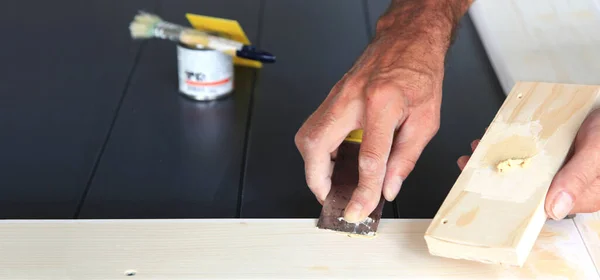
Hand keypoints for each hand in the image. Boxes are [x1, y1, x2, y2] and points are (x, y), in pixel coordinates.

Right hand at [294, 2, 463, 222]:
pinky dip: (317, 150)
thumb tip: (388, 187)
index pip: (369, 157)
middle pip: (316, 144)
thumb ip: (405, 158)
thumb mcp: (425, 120)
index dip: (364, 190)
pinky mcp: (332, 97)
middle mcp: (352, 98)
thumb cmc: (419, 73)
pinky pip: (314, 127)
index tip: (359, 209)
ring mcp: (337, 95)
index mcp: (383, 103)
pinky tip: (331, 160)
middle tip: (329, 196)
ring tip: (328, 183)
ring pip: (307, 136)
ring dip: (313, 165)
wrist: (407, 40)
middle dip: (315, 178)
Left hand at [457, 108, 599, 219]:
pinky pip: (529, 154)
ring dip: (500, 160)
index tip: (487, 192)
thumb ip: (578, 178)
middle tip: (473, 165)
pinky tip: (495, 139)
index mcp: (582, 195)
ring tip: (478, 151)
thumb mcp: (597, 151)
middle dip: (498, 178)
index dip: (511, 201)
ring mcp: (561, 169)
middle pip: (527, 189)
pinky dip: (511, 147)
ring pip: (525, 171)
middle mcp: (569, 185)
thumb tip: (554, 209)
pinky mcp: (555, 154)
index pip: (539, 208)